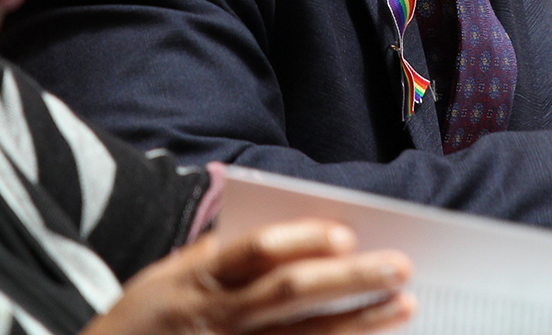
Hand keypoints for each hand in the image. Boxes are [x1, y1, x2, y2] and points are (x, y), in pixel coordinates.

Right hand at [86, 218, 413, 334]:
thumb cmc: (147, 319)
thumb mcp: (167, 275)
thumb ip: (218, 252)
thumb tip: (282, 226)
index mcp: (198, 281)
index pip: (253, 253)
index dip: (300, 240)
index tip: (346, 232)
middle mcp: (218, 320)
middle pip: (290, 296)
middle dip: (349, 281)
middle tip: (400, 265)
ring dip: (359, 324)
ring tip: (404, 305)